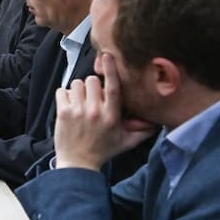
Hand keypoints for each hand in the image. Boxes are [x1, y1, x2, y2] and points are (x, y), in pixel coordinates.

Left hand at [53, 53, 156, 170]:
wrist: (78, 164)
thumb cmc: (103, 151)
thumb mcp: (126, 142)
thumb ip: (142, 132)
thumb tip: (157, 123)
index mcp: (111, 116)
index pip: (113, 88)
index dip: (111, 70)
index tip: (108, 56)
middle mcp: (94, 111)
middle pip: (92, 80)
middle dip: (93, 86)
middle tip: (93, 98)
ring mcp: (77, 111)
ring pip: (77, 84)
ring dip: (79, 90)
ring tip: (81, 103)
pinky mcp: (62, 113)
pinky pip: (62, 91)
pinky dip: (65, 96)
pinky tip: (70, 106)